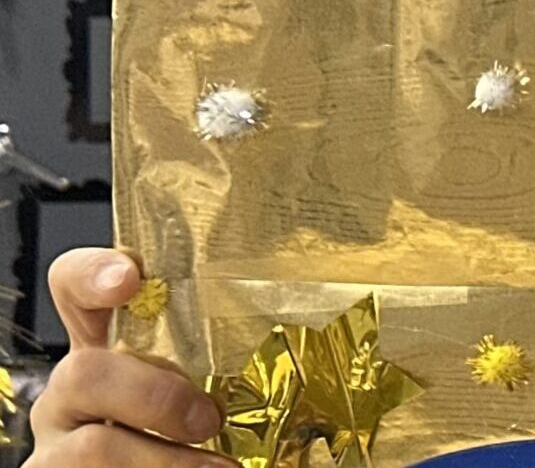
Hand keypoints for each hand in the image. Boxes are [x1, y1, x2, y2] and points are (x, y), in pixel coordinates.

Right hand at [27, 248, 228, 467]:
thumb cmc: (183, 428)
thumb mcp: (195, 382)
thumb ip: (214, 356)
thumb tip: (292, 323)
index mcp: (101, 349)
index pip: (74, 287)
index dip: (92, 274)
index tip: (129, 278)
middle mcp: (67, 392)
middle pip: (82, 372)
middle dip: (155, 397)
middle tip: (209, 421)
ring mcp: (55, 445)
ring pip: (90, 448)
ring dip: (166, 461)